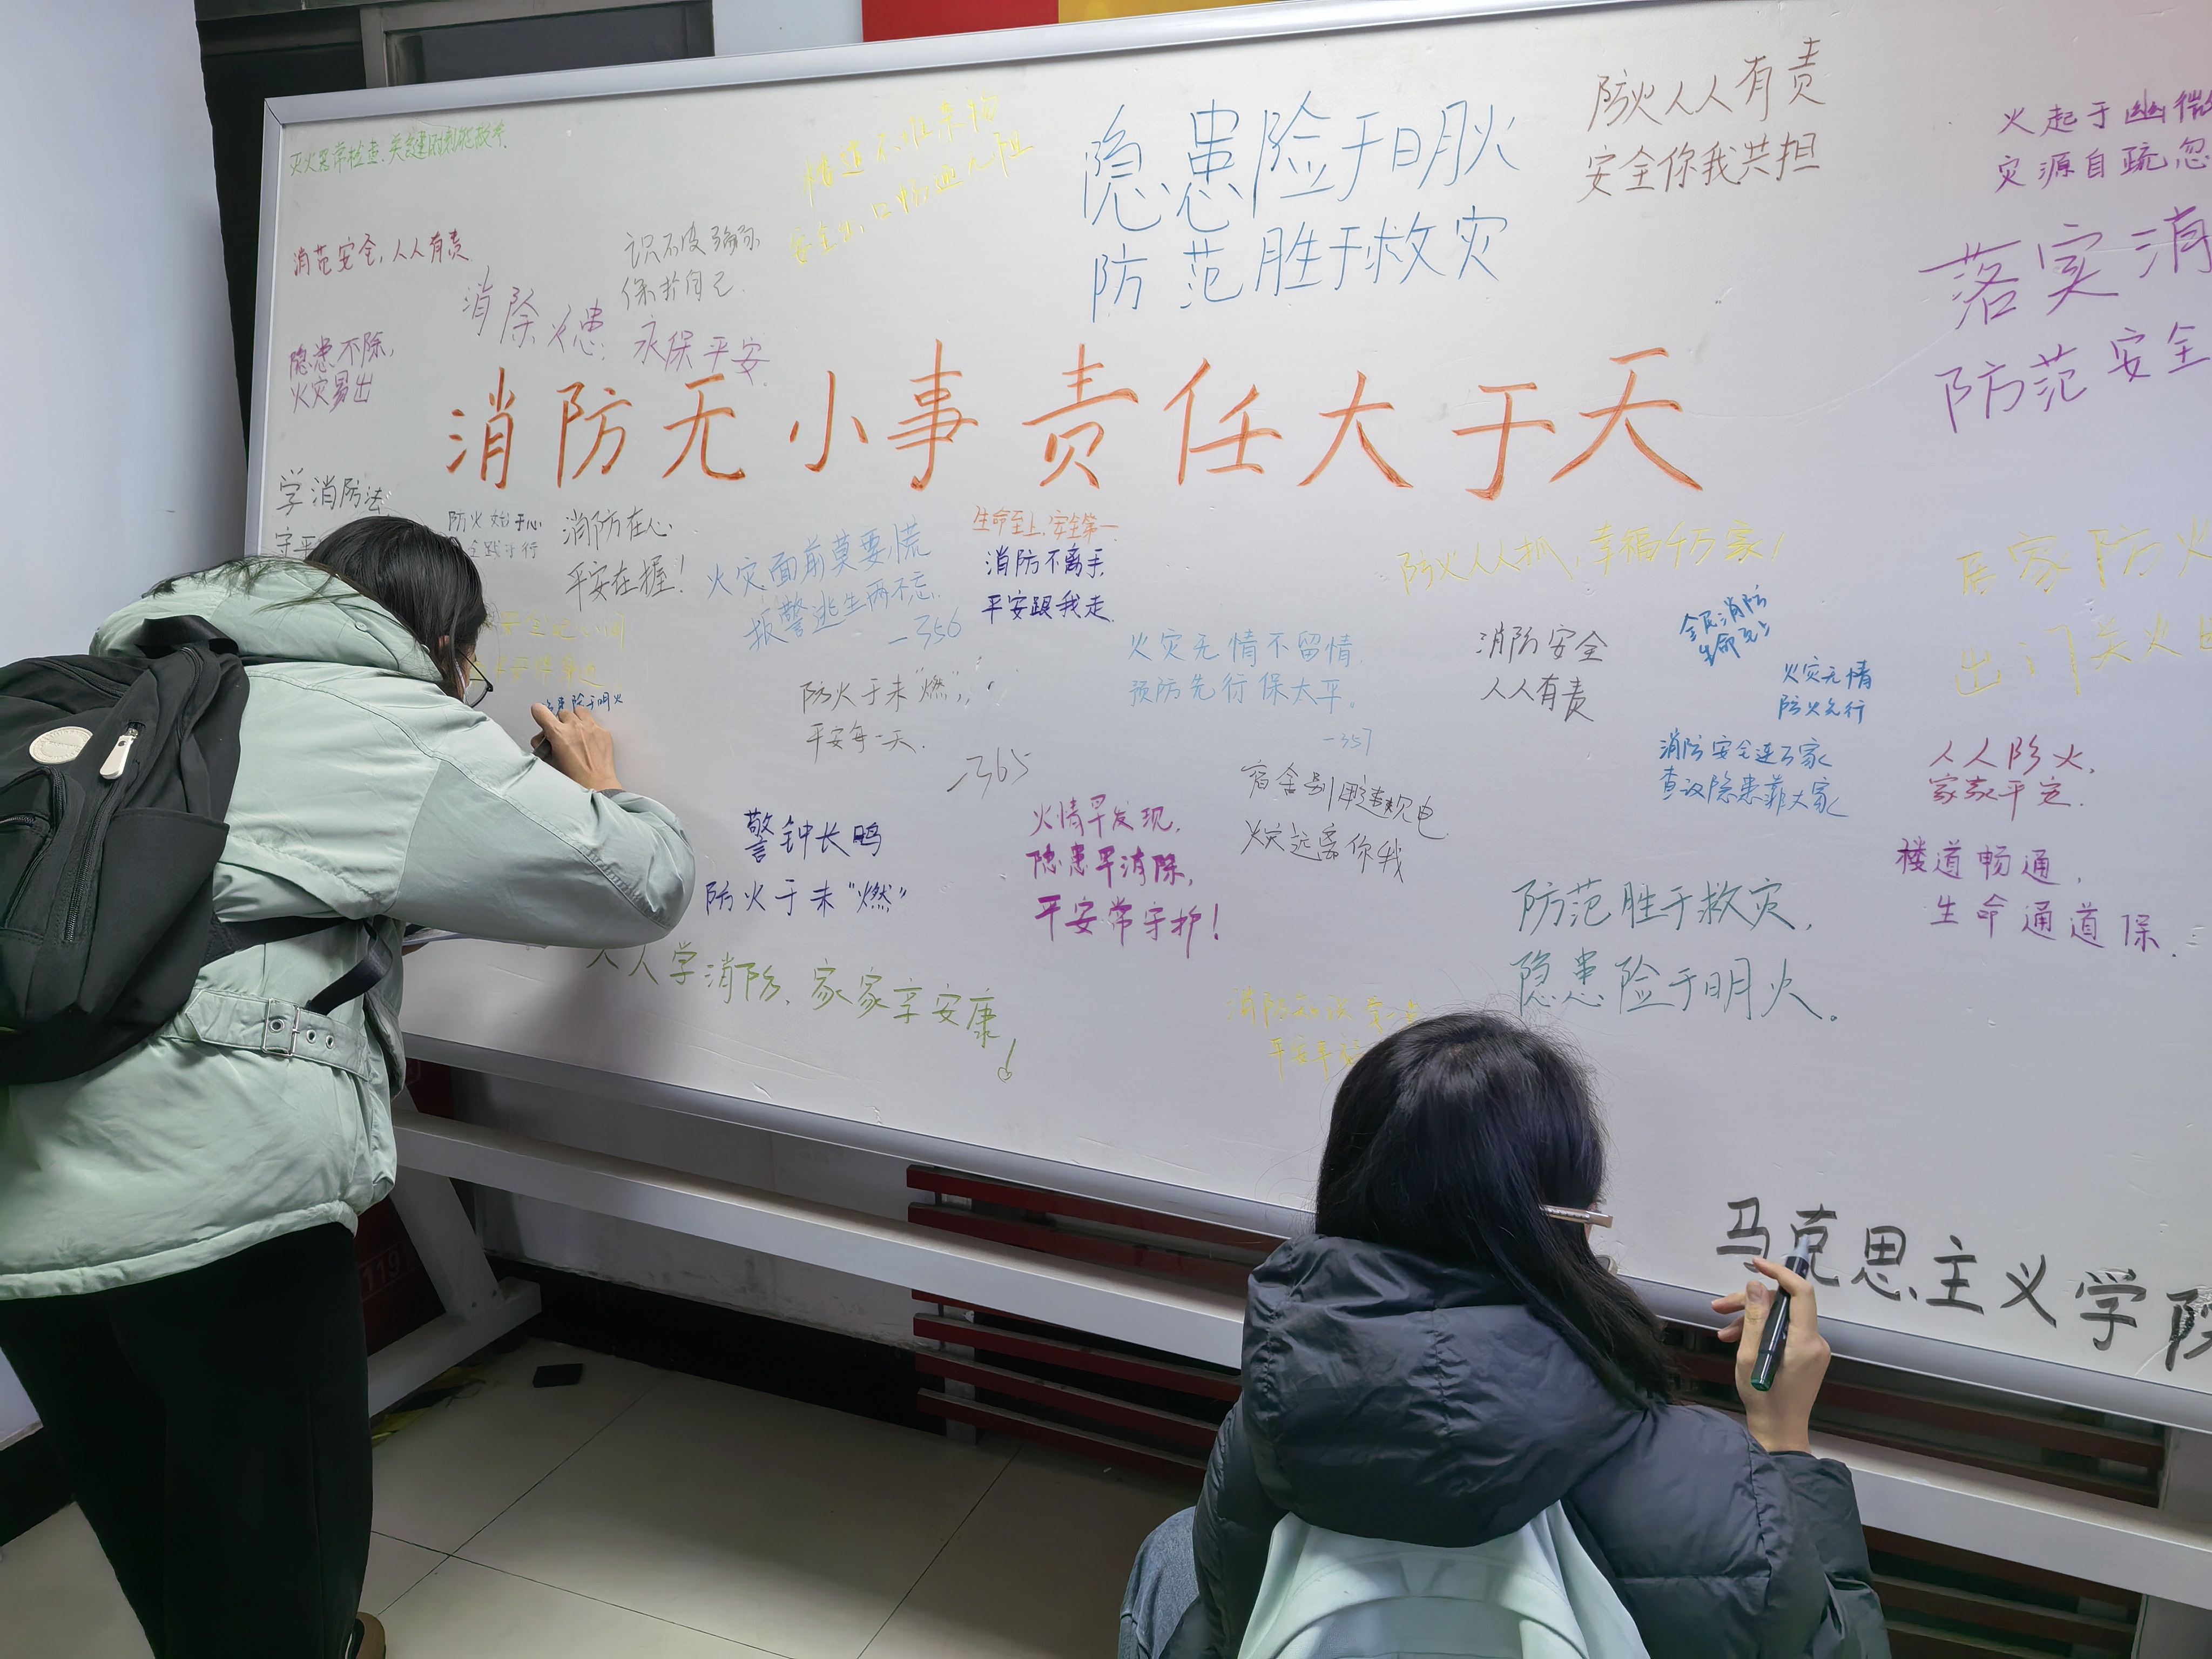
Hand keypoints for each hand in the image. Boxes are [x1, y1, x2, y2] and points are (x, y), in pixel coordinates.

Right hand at [529, 704, 621, 791]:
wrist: (597, 785)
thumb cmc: (574, 778)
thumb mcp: (550, 761)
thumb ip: (544, 745)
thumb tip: (544, 738)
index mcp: (558, 734)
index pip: (541, 711)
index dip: (539, 713)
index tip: (540, 715)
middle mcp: (575, 727)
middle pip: (562, 713)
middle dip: (561, 723)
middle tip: (563, 736)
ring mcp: (591, 728)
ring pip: (579, 711)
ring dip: (576, 719)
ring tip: (577, 733)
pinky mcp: (604, 732)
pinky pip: (594, 722)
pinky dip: (590, 729)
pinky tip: (589, 742)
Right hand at [1712, 1256, 1829, 1454]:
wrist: (1779, 1432)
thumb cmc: (1763, 1398)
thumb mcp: (1749, 1357)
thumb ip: (1755, 1319)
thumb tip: (1756, 1285)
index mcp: (1805, 1342)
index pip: (1801, 1294)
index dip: (1780, 1273)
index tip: (1756, 1263)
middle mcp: (1816, 1341)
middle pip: (1785, 1305)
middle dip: (1751, 1302)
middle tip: (1719, 1306)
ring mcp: (1813, 1349)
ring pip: (1781, 1318)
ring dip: (1751, 1318)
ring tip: (1723, 1331)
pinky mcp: (1807, 1356)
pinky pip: (1784, 1331)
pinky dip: (1761, 1331)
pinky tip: (1736, 1340)